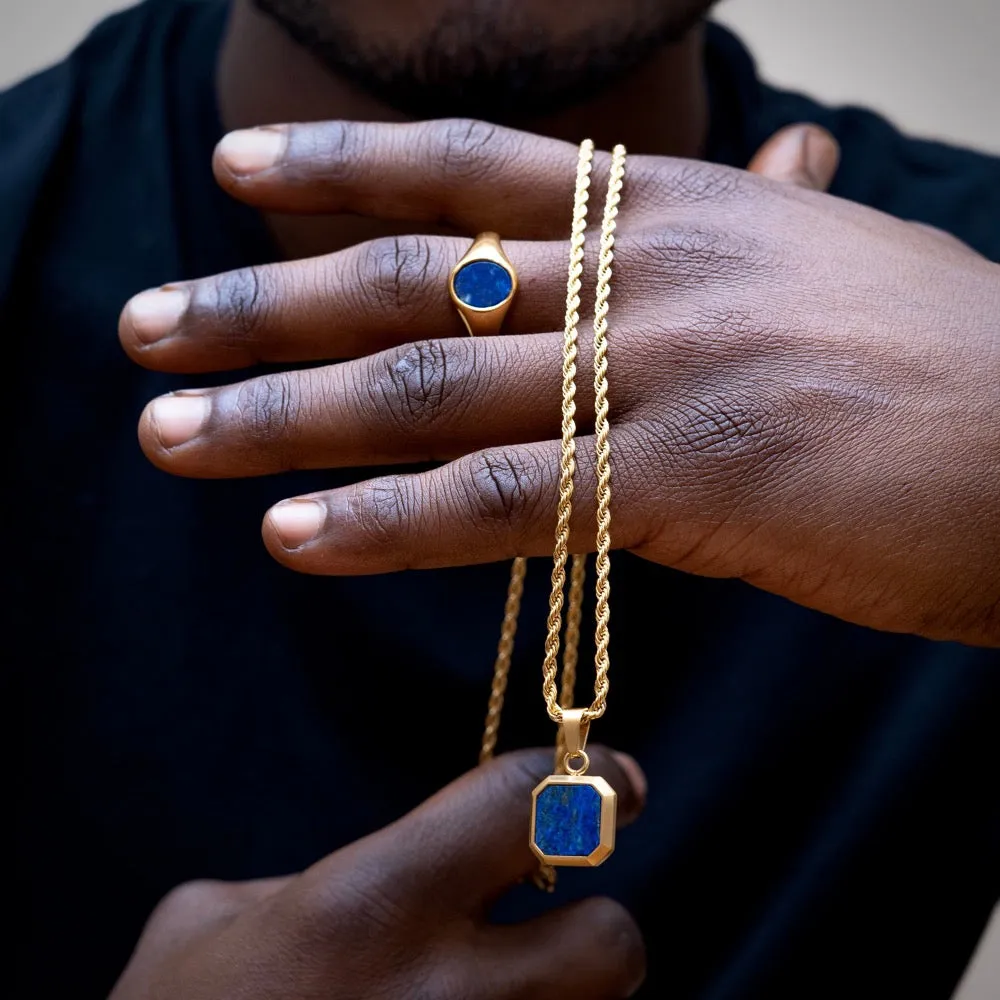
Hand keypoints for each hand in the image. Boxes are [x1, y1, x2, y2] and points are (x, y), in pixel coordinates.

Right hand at [109, 747, 645, 999]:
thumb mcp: (209, 925)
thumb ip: (309, 878)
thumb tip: (384, 874)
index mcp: (367, 905)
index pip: (517, 800)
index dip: (585, 777)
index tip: (618, 780)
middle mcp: (439, 996)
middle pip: (611, 944)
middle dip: (596, 926)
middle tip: (553, 926)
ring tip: (504, 999)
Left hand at [120, 119, 999, 645]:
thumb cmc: (946, 366)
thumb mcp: (831, 265)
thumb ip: (763, 224)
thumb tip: (773, 161)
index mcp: (678, 215)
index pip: (473, 165)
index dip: (342, 160)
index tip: (233, 171)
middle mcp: (649, 276)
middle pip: (411, 280)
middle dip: (261, 303)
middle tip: (145, 329)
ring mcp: (661, 375)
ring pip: (428, 392)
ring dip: (281, 417)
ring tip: (170, 434)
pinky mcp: (686, 483)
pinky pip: (498, 502)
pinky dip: (385, 521)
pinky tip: (292, 533)